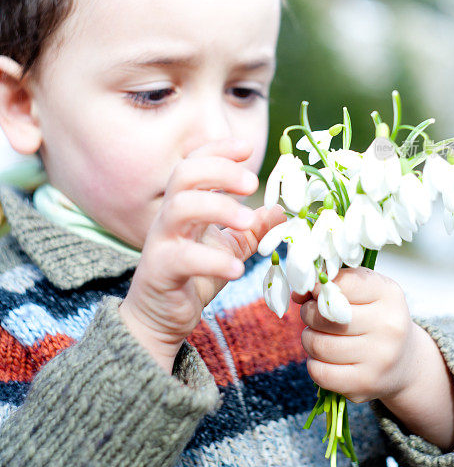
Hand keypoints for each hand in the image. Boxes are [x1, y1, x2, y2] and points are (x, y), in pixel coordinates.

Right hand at [119, 138, 284, 372]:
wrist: (159, 319)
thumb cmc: (193, 276)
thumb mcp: (230, 248)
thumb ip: (253, 229)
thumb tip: (282, 211)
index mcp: (185, 205)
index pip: (194, 163)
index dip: (218, 150)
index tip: (248, 147)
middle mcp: (169, 217)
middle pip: (183, 174)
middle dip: (219, 170)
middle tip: (252, 183)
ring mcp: (160, 242)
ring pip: (179, 208)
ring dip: (218, 207)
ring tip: (247, 221)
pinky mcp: (160, 272)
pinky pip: (182, 258)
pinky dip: (212, 260)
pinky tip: (237, 269)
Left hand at [293, 267, 416, 404]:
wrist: (405, 361)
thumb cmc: (376, 317)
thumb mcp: (365, 291)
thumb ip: (333, 284)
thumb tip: (298, 294)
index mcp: (388, 294)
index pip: (341, 284)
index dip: (319, 287)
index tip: (316, 292)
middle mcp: (388, 326)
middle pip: (324, 316)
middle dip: (309, 314)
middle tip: (314, 316)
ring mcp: (379, 358)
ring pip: (318, 345)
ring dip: (309, 339)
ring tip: (319, 336)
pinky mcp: (365, 384)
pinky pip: (320, 373)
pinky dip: (314, 364)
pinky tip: (324, 358)